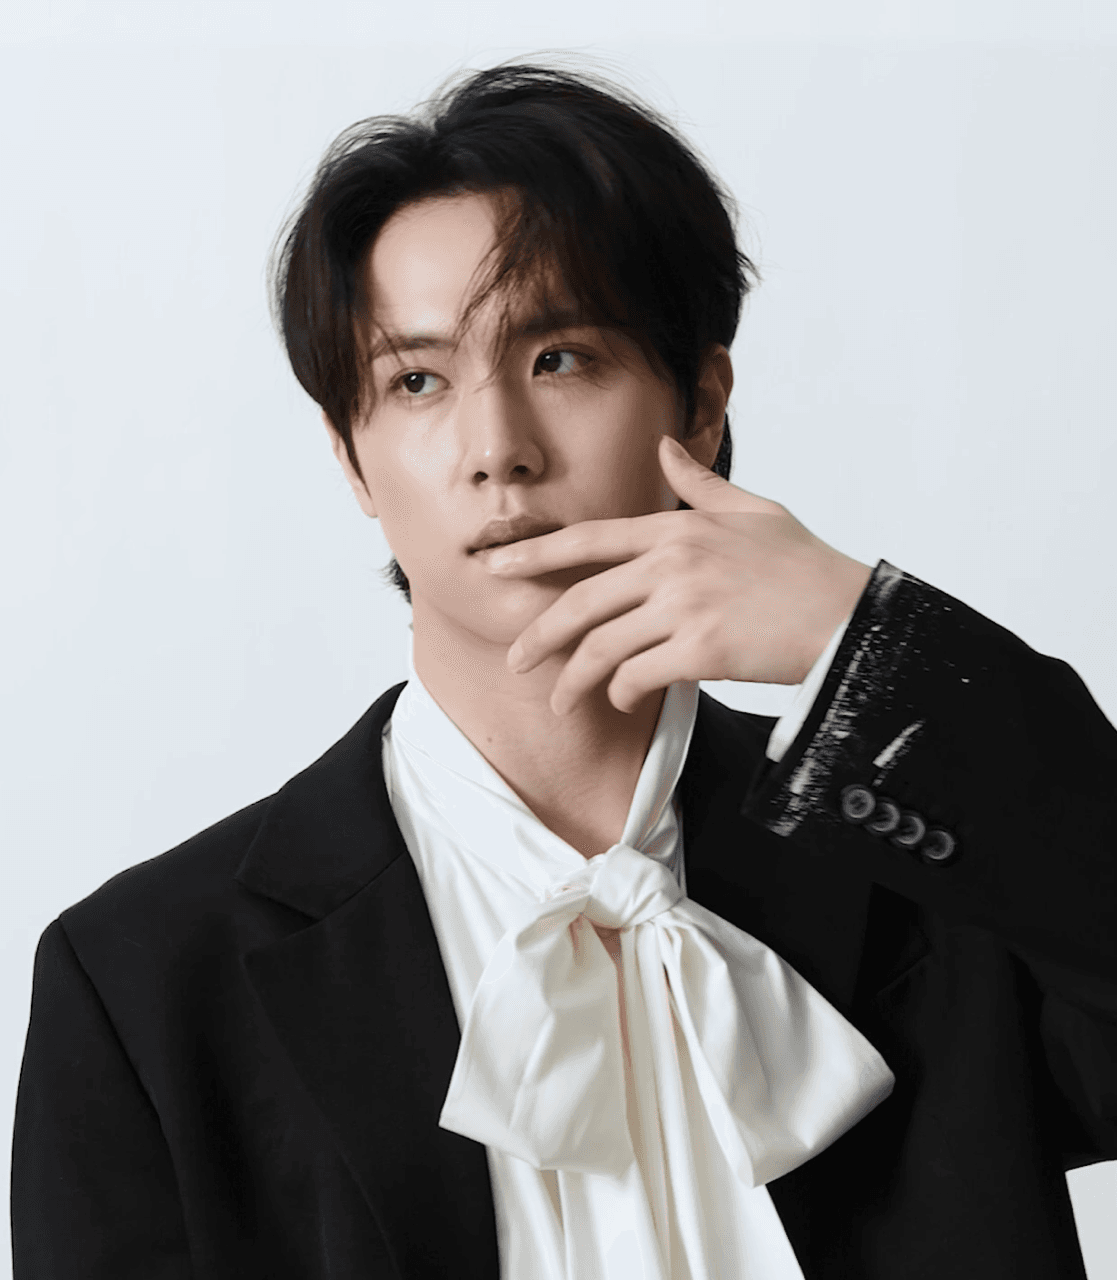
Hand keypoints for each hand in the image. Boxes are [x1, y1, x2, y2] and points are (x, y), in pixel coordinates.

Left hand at [486, 435, 872, 714]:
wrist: (850, 614)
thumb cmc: (805, 565)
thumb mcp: (754, 510)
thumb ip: (700, 483)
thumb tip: (664, 446)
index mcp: (678, 528)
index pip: (589, 540)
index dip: (536, 554)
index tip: (497, 567)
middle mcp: (674, 564)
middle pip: (581, 602)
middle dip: (539, 636)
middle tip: (515, 660)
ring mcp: (685, 607)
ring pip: (602, 647)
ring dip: (574, 682)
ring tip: (561, 702)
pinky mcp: (701, 650)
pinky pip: (637, 676)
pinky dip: (621, 693)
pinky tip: (622, 701)